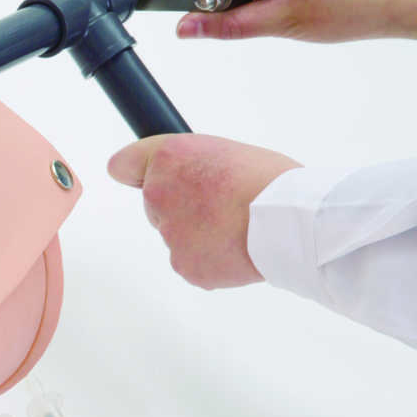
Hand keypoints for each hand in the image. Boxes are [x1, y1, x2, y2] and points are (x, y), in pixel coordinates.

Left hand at [107, 134, 300, 289]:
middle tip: (222, 205)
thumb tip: (179, 179)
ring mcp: (169, 233)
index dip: (138, 172)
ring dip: (199, 234)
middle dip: (182, 206)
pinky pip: (191, 262)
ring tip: (239, 226)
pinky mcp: (183, 265)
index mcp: (169, 158)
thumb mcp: (226, 151)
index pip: (125, 165)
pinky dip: (210, 259)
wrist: (292, 221)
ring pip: (176, 235)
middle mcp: (158, 194)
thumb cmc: (272, 182)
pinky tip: (237, 247)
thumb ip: (191, 164)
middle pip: (156, 205)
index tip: (140, 176)